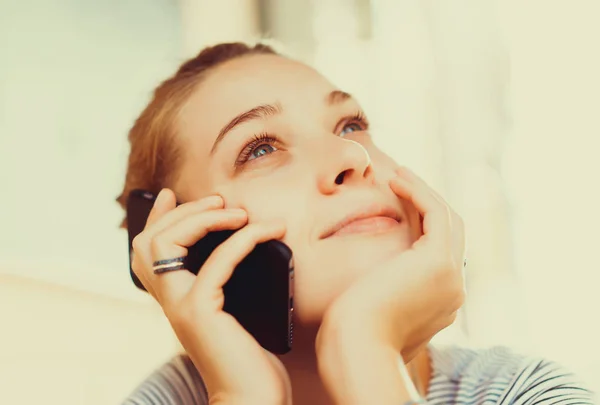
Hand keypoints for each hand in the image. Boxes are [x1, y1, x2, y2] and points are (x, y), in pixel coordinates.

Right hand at [131, 189, 290, 404]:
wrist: (251, 397)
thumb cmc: (249, 357)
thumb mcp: (233, 311)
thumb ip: (225, 284)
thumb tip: (243, 245)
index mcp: (175, 299)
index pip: (147, 251)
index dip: (156, 218)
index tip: (169, 193)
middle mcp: (169, 302)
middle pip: (150, 241)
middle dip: (183, 212)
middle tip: (218, 202)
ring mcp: (180, 307)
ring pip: (166, 244)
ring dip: (204, 218)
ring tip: (239, 212)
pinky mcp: (200, 313)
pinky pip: (217, 261)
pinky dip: (243, 239)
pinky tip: (266, 232)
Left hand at [318, 166, 465, 360]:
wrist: (355, 348)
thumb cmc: (352, 332)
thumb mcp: (373, 309)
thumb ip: (384, 294)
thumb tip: (375, 282)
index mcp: (439, 301)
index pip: (438, 251)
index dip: (421, 221)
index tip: (397, 201)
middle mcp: (452, 288)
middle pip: (448, 232)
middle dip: (426, 203)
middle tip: (401, 181)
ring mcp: (451, 276)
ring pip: (447, 219)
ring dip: (424, 192)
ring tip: (398, 174)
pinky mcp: (439, 262)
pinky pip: (436, 214)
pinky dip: (419, 192)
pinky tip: (397, 180)